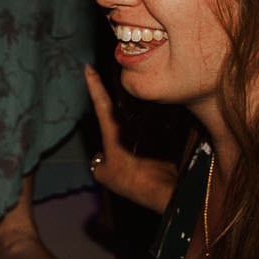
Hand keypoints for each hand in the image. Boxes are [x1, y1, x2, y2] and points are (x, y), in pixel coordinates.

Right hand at [83, 63, 177, 212]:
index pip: (101, 103)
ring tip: (146, 131)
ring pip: (144, 115)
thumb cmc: (133, 183)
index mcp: (113, 131)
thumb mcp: (103, 174)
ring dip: (144, 119)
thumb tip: (101, 157)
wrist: (165, 190)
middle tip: (121, 86)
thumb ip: (99, 161)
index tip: (89, 67)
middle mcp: (133, 125)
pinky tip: (162, 141)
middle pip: (126, 103)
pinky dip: (158, 132)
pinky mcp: (169, 135)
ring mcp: (152, 127)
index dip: (93, 84)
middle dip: (123, 95)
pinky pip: (161, 126)